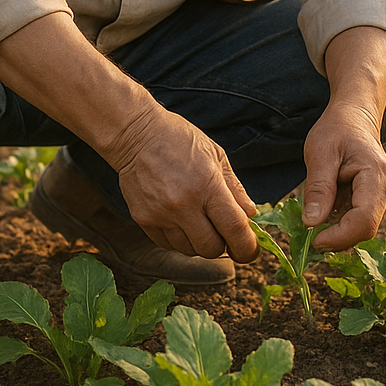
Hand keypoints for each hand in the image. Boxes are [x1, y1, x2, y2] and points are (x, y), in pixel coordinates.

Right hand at [105, 103, 259, 262]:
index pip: (235, 229)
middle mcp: (184, 204)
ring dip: (200, 242)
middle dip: (223, 245)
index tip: (250, 251)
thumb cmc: (179, 140)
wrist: (135, 134)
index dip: (247, 247)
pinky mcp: (144, 220)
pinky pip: (168, 245)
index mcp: (207, 184)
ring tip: (199, 220)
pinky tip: (180, 220)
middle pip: (212, 248)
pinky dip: (179, 239)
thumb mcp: (215, 155)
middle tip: (223, 232)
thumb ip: (234, 188)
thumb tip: (250, 215)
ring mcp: (162, 215)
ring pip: (189, 250)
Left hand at [300, 100, 385, 251]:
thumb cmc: (337, 128)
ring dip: (337, 232)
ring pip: (360, 227)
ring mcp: (379, 195)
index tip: (314, 240)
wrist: (353, 115)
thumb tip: (311, 224)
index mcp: (375, 176)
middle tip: (309, 237)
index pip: (364, 220)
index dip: (340, 236)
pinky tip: (322, 214)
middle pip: (365, 228)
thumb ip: (319, 188)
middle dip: (338, 237)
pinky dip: (338, 223)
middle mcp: (383, 190)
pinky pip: (356, 219)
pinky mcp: (370, 198)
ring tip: (313, 224)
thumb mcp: (321, 152)